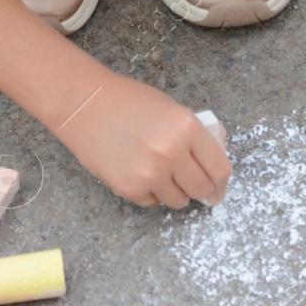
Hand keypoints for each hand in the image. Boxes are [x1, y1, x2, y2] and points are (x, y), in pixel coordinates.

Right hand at [0, 0, 229, 208]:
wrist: (84, 105)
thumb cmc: (129, 102)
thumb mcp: (172, 110)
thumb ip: (194, 136)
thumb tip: (213, 165)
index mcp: (188, 128)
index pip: (220, 168)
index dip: (222, 182)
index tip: (219, 188)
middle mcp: (172, 153)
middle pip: (202, 188)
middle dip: (203, 191)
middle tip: (197, 189)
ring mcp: (151, 174)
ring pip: (178, 201)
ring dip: (176, 193)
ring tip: (164, 176)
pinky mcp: (130, 188)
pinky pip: (152, 202)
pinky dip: (152, 193)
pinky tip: (141, 174)